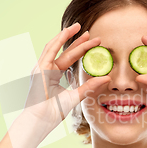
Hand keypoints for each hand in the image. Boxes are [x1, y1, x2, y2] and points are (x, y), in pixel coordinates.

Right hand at [9, 23, 110, 147]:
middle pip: (64, 52)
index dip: (81, 50)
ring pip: (56, 47)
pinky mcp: (39, 68)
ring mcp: (41, 68)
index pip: (68, 59)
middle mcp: (46, 69)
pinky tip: (67, 32)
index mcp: (53, 75)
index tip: (94, 44)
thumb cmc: (53, 112)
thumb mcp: (75, 97)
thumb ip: (89, 87)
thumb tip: (106, 78)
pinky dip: (58, 39)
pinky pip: (50, 50)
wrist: (40, 120)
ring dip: (67, 35)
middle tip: (91, 34)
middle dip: (78, 42)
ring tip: (79, 27)